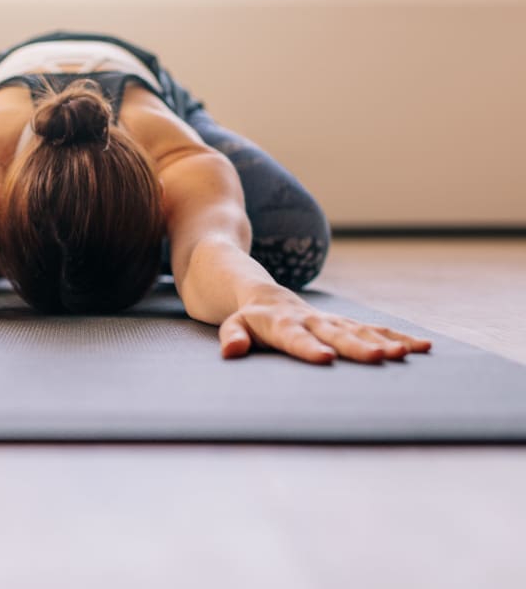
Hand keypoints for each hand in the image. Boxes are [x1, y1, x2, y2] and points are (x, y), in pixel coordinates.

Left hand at [218, 289, 431, 364]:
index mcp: (283, 324)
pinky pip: (374, 329)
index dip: (309, 347)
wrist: (265, 295)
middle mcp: (312, 321)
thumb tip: (231, 352)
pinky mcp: (346, 324)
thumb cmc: (249, 319)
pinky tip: (423, 347)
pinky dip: (397, 336)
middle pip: (336, 334)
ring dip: (384, 340)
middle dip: (358, 346)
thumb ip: (233, 337)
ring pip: (361, 330)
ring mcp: (332, 321)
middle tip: (380, 358)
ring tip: (408, 353)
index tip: (325, 358)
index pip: (295, 338)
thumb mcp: (233, 325)